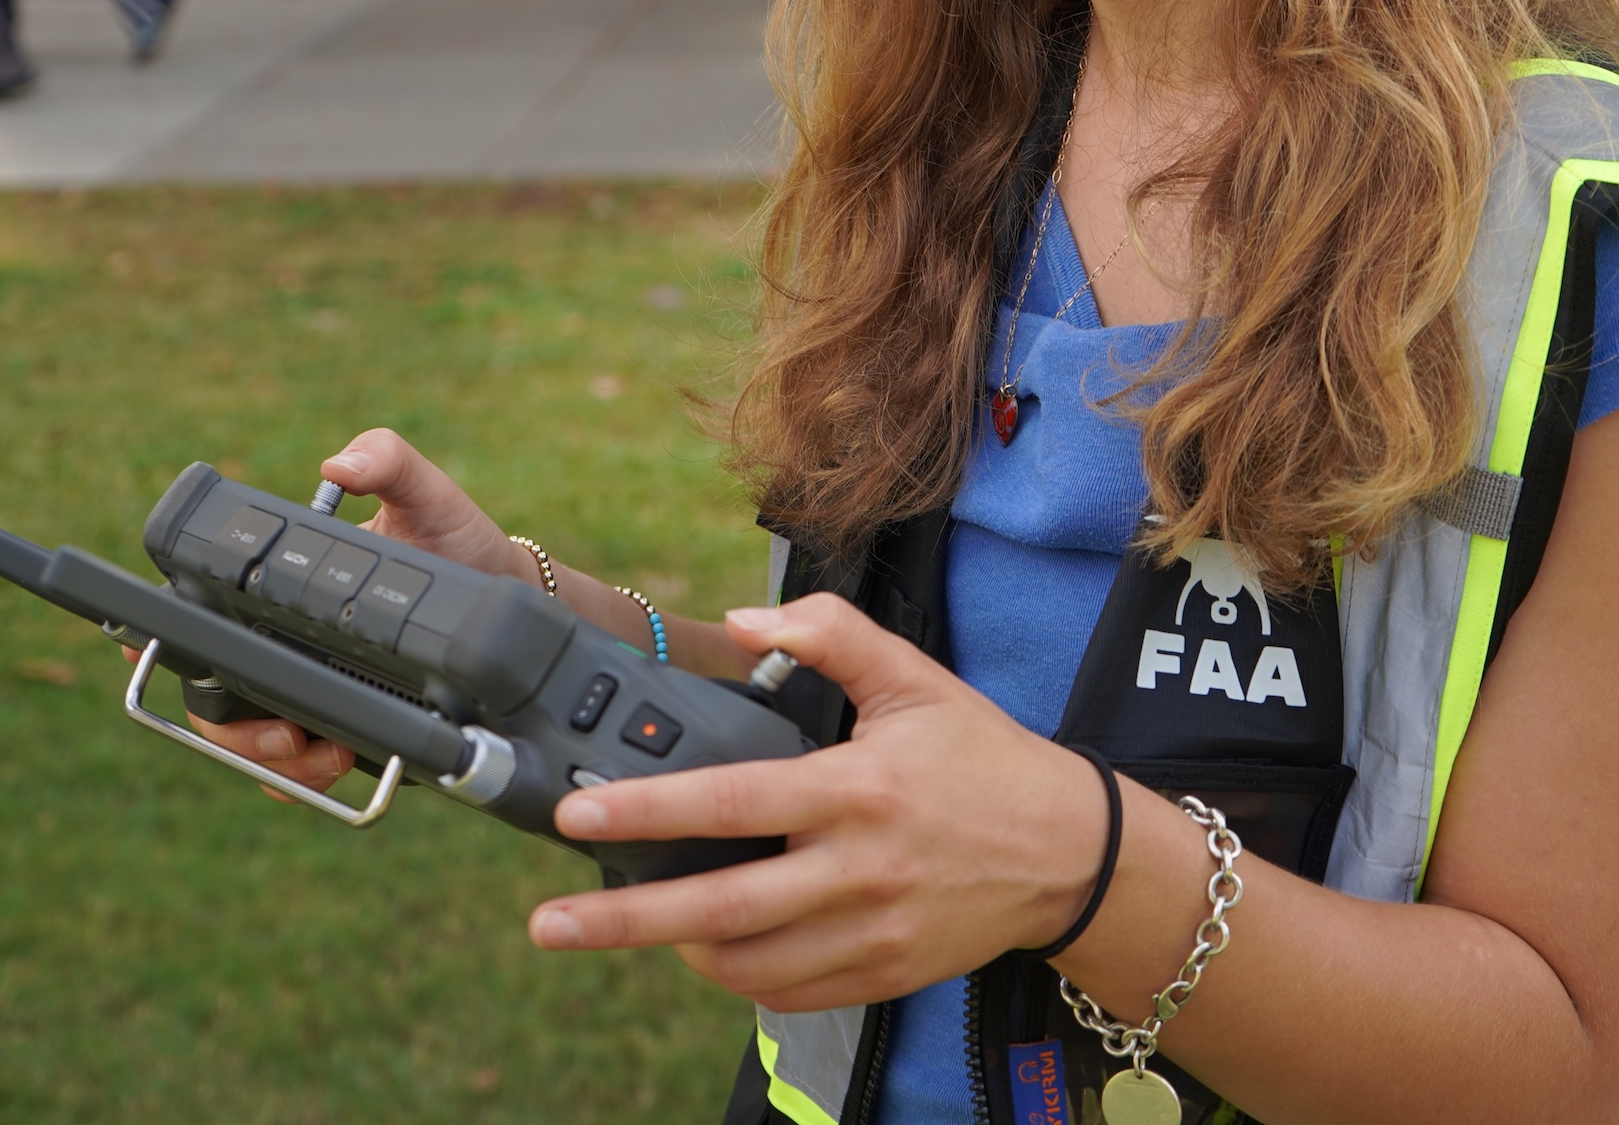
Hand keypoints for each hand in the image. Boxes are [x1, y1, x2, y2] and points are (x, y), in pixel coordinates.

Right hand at [170, 429, 523, 799]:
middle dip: (229, 727)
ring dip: (270, 759)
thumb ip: (387, 459)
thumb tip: (339, 465)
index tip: (136, 655)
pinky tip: (338, 761)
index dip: (160, 637)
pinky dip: (302, 779)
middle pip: (215, 696)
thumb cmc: (455, 536)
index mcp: (285, 589)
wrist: (508, 594)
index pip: (205, 610)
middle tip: (281, 731)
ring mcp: (313, 685)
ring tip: (319, 750)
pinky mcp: (349, 724)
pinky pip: (299, 769)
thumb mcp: (426, 493)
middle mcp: (287, 642)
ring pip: (251, 743)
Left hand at [525, 594, 1113, 1013]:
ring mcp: (871, 932)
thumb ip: (828, 634)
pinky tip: (710, 949)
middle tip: (549, 924)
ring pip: (747, 964)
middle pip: (720, 908)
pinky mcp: (883, 974)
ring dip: (676, 949)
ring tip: (631, 924)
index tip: (578, 818)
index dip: (648, 812)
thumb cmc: (983, 758)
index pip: (731, 802)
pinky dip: (739, 978)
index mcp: (856, 789)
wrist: (1069, 851)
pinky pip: (789, 993)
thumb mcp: (913, 676)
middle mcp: (858, 870)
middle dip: (624, 920)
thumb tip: (741, 625)